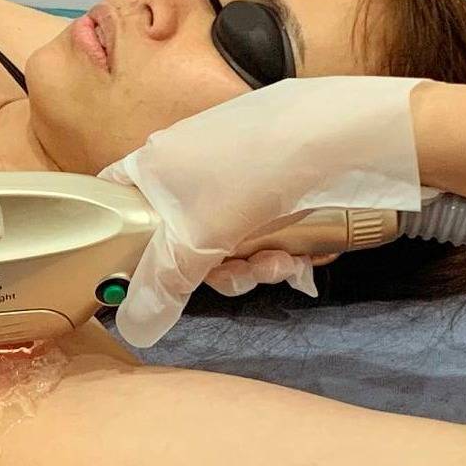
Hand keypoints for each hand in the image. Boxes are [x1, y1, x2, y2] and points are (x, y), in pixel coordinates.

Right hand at [100, 75, 426, 346]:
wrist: (350, 139)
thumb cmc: (260, 173)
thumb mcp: (201, 236)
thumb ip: (163, 283)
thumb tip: (132, 327)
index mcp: (155, 163)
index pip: (114, 204)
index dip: (120, 245)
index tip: (136, 280)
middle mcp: (188, 165)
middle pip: (176, 238)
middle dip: (212, 269)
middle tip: (243, 273)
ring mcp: (233, 174)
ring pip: (223, 242)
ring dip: (251, 264)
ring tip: (282, 261)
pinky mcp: (272, 183)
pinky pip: (258, 230)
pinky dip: (276, 248)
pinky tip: (300, 253)